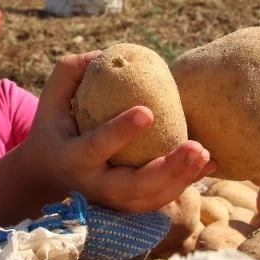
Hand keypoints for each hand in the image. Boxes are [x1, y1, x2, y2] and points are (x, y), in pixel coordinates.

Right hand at [21, 51, 215, 212]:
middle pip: (132, 186)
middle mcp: (93, 185)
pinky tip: (209, 163)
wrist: (50, 174)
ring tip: (205, 153)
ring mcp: (112, 200)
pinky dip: (185, 183)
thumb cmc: (56, 126)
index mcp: (72, 158)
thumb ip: (70, 73)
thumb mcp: (51, 100)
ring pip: (150, 198)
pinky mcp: (128, 205)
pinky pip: (160, 198)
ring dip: (181, 179)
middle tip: (195, 147)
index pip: (96, 147)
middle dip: (166, 170)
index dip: (120, 131)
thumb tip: (103, 54)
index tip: (147, 111)